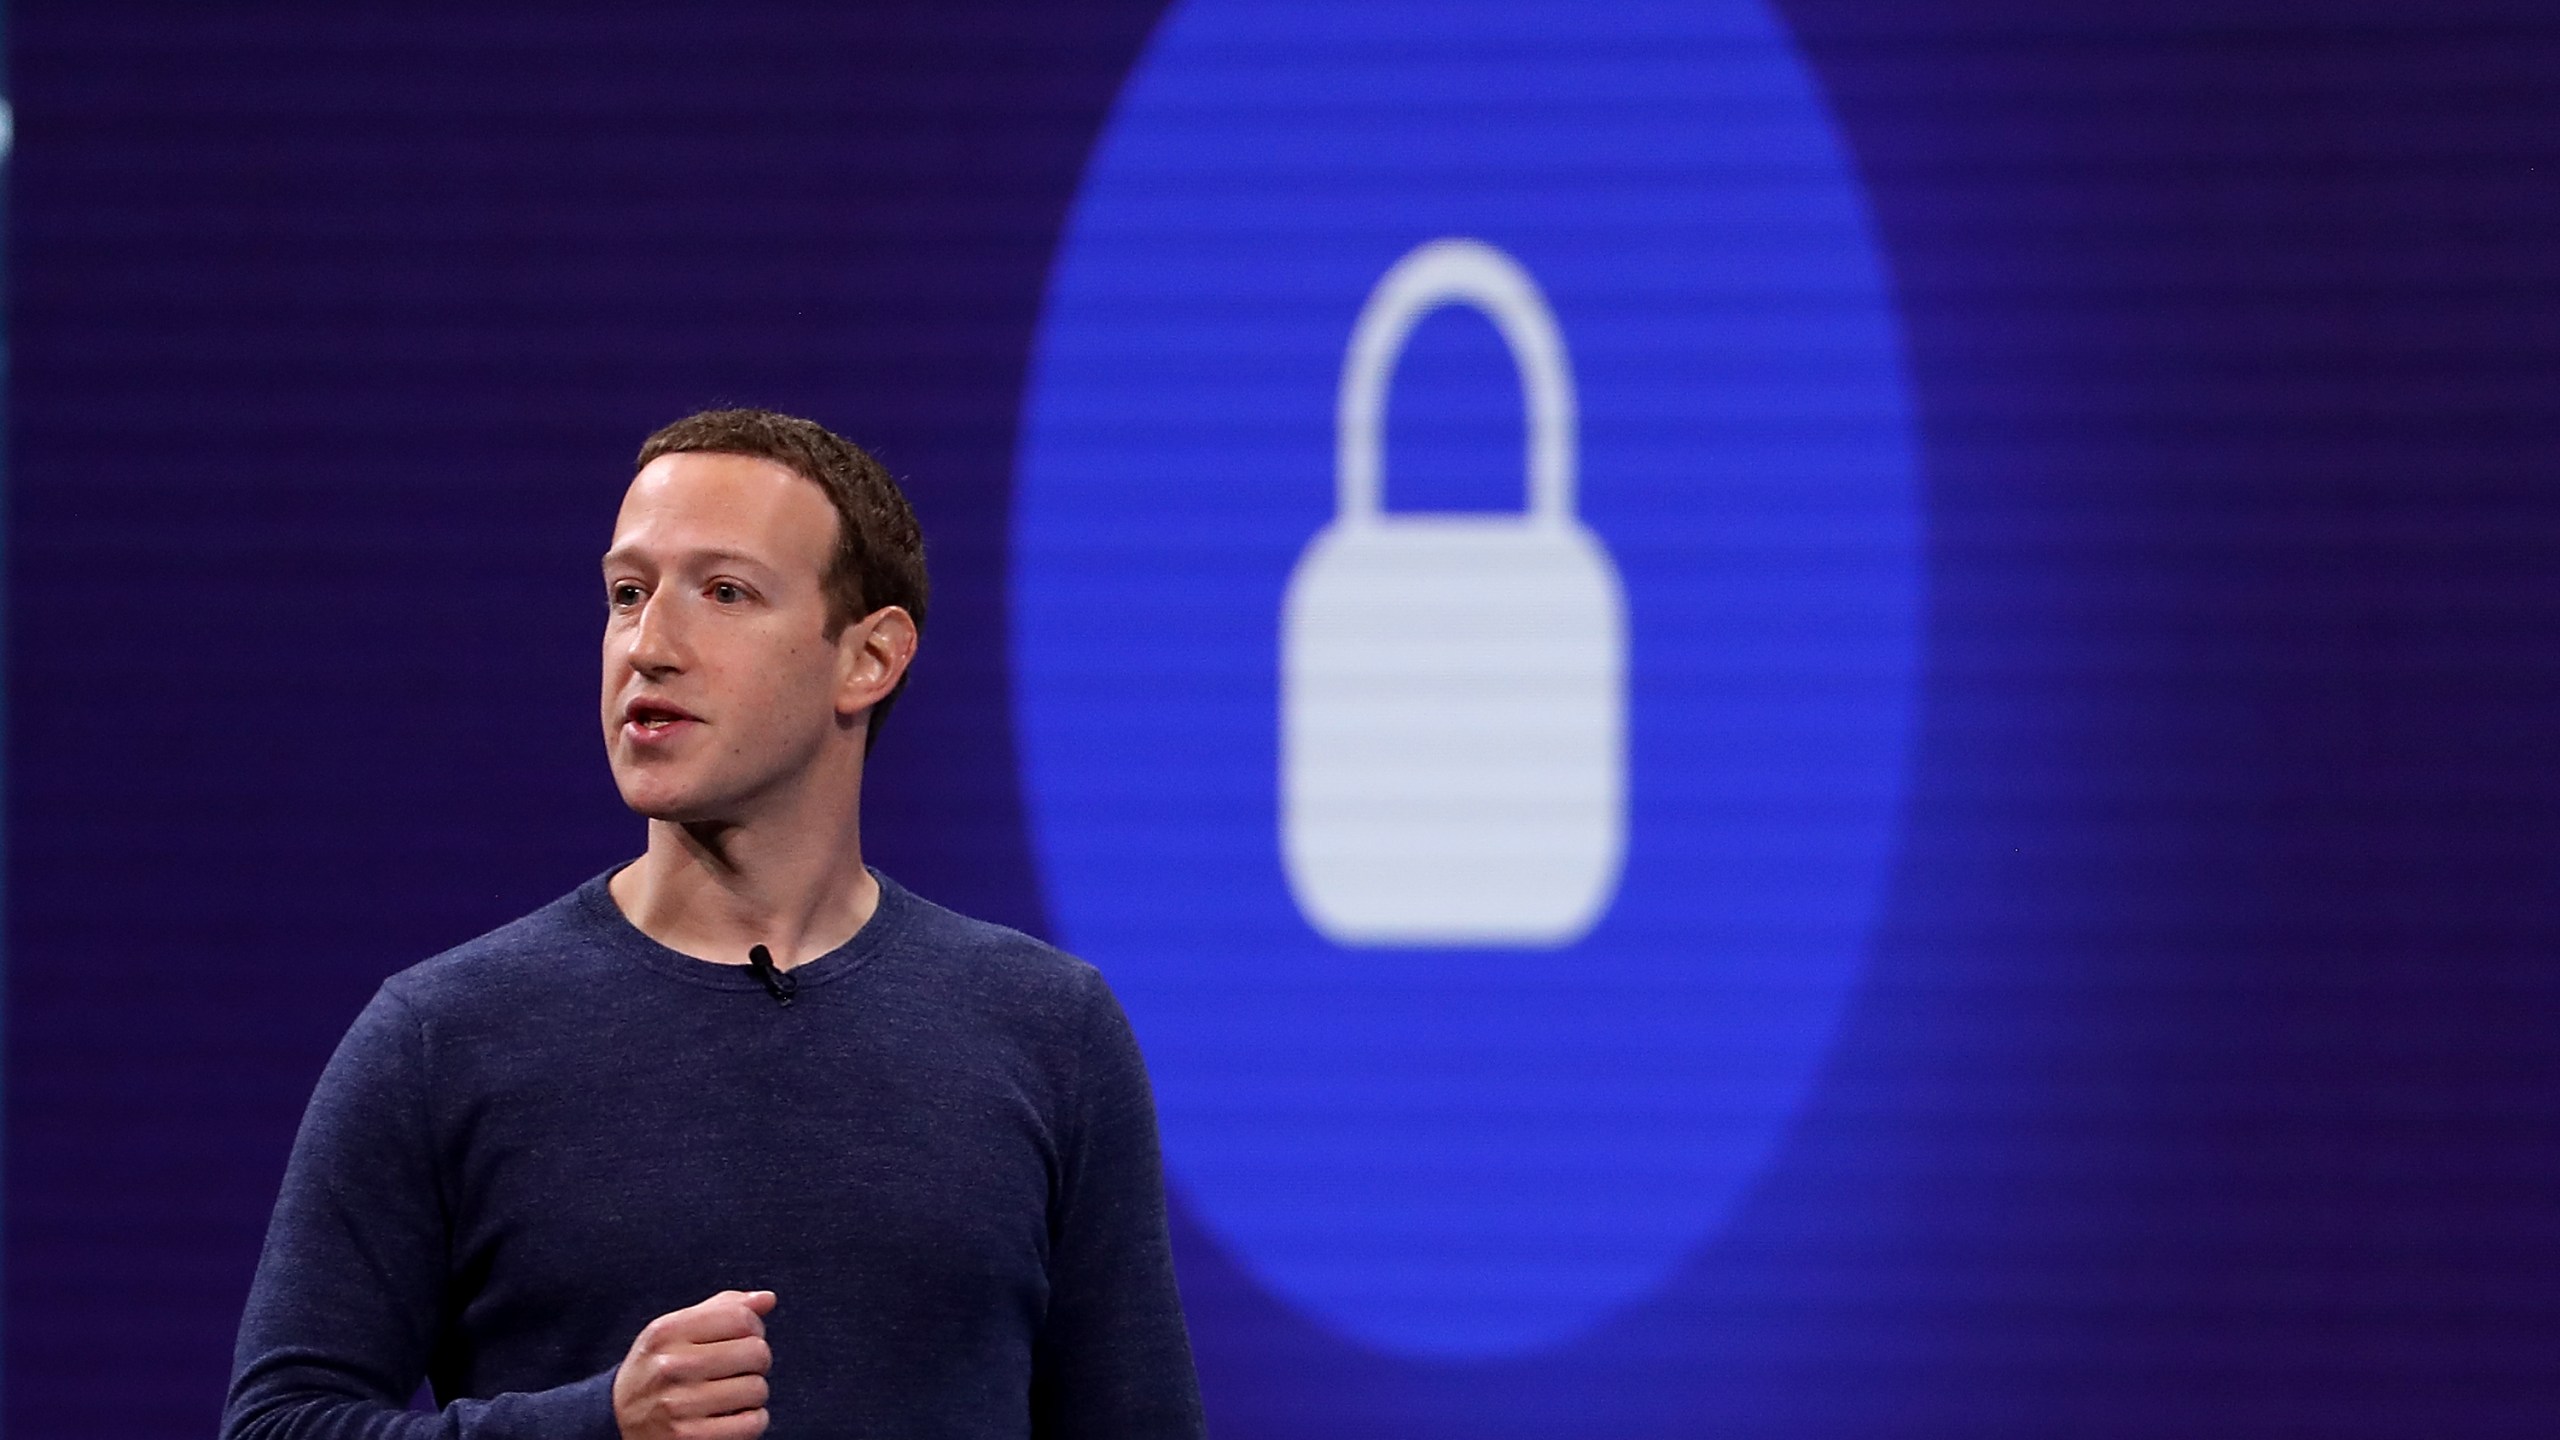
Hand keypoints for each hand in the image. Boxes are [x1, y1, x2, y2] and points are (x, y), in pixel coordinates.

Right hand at [613, 1289, 776, 1439]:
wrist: (615, 1419)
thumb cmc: (656, 1369)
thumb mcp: (675, 1331)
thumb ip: (722, 1309)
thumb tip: (767, 1299)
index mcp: (667, 1332)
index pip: (741, 1317)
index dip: (754, 1328)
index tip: (745, 1339)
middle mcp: (669, 1366)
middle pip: (756, 1352)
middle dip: (757, 1361)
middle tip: (740, 1369)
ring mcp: (677, 1405)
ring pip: (757, 1389)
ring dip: (754, 1394)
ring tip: (733, 1394)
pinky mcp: (687, 1438)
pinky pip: (750, 1424)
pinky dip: (752, 1421)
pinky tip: (735, 1416)